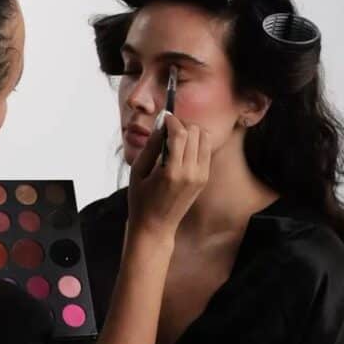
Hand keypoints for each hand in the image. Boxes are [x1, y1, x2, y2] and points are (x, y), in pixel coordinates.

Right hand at [127, 113, 210, 237]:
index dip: (172, 120)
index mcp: (172, 172)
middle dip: (182, 124)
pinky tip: (182, 148)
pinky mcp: (204, 178)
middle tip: (168, 127)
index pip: (180, 134)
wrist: (156, 227)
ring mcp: (201, 176)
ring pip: (205, 138)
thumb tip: (162, 123)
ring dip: (192, 131)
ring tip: (176, 137)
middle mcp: (191, 173)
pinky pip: (206, 150)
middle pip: (195, 132)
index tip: (164, 117)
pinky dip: (196, 142)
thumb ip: (151, 145)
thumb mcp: (138, 171)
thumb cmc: (141, 200)